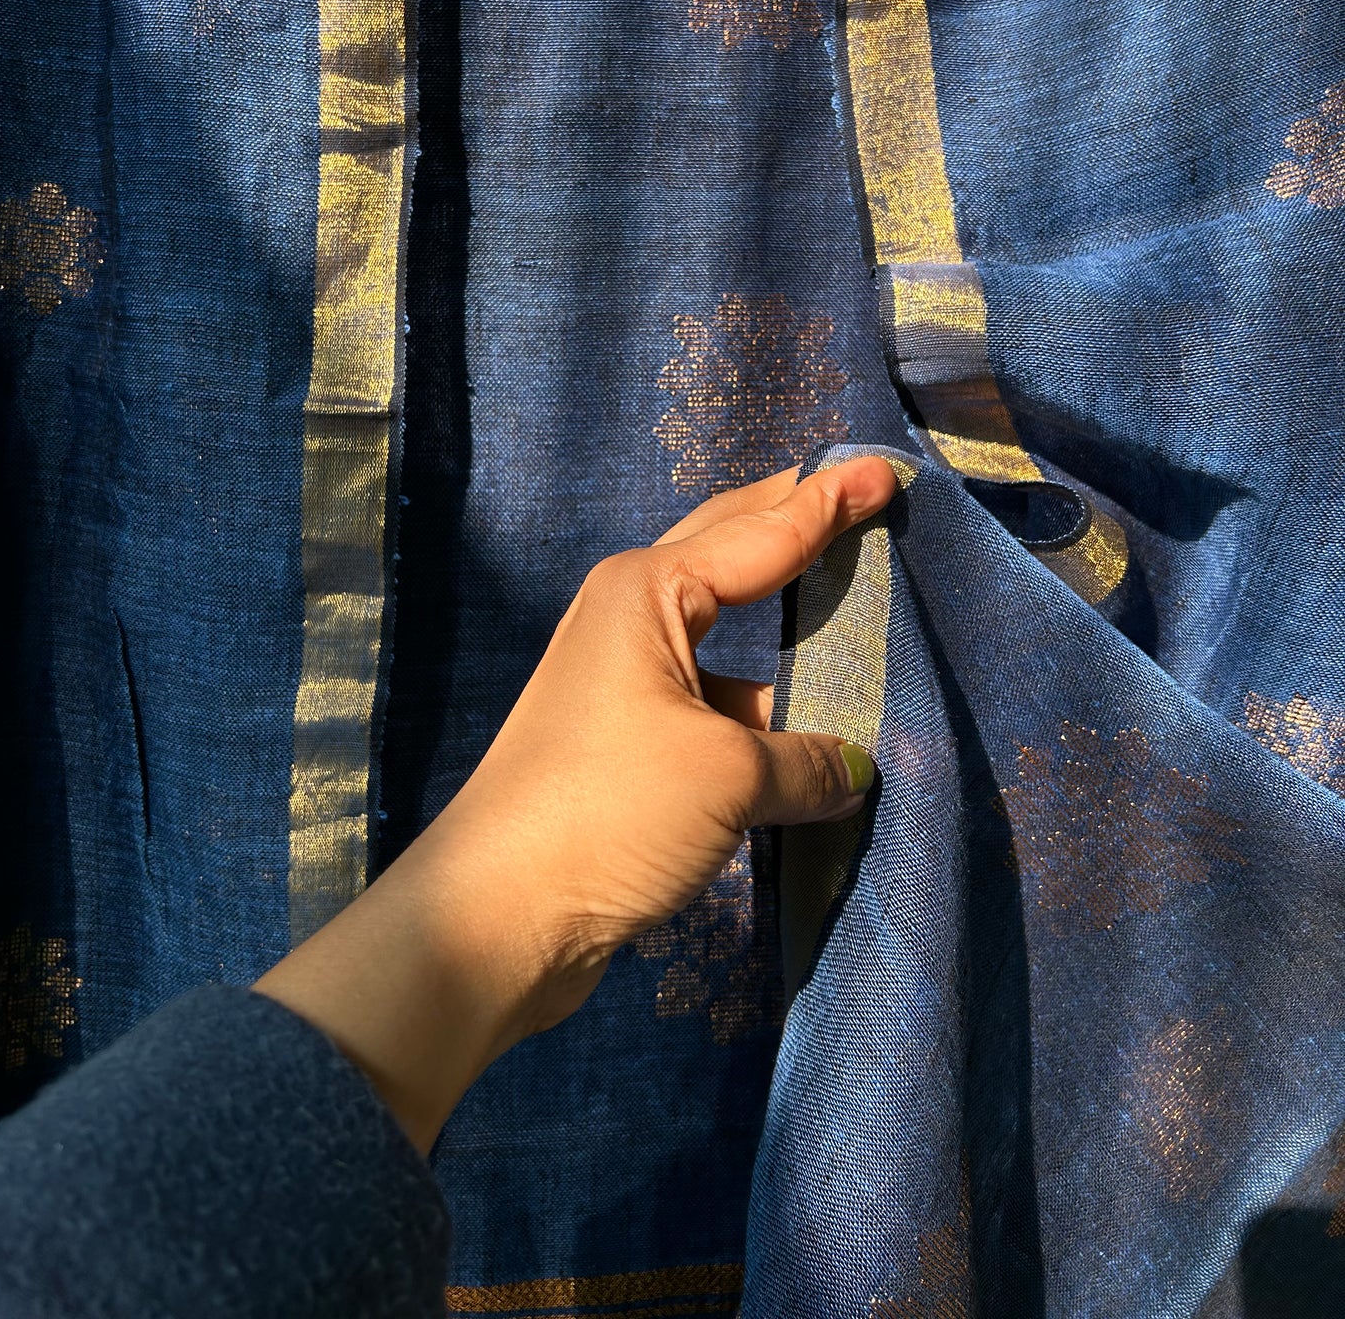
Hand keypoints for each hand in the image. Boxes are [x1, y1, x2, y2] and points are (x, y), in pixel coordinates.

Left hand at [257, 454, 897, 1150]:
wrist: (498, 915)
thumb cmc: (609, 812)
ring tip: (852, 594)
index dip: (828, 503)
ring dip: (782, 616)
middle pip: (730, 549)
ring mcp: (623, 676)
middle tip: (861, 493)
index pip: (763, 531)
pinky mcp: (625, 737)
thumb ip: (805, 763)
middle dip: (793, 520)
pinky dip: (766, 699)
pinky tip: (813, 723)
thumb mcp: (728, 777)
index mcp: (647, 591)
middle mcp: (629, 615)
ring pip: (725, 628)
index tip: (884, 468)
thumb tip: (855, 770)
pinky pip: (716, 695)